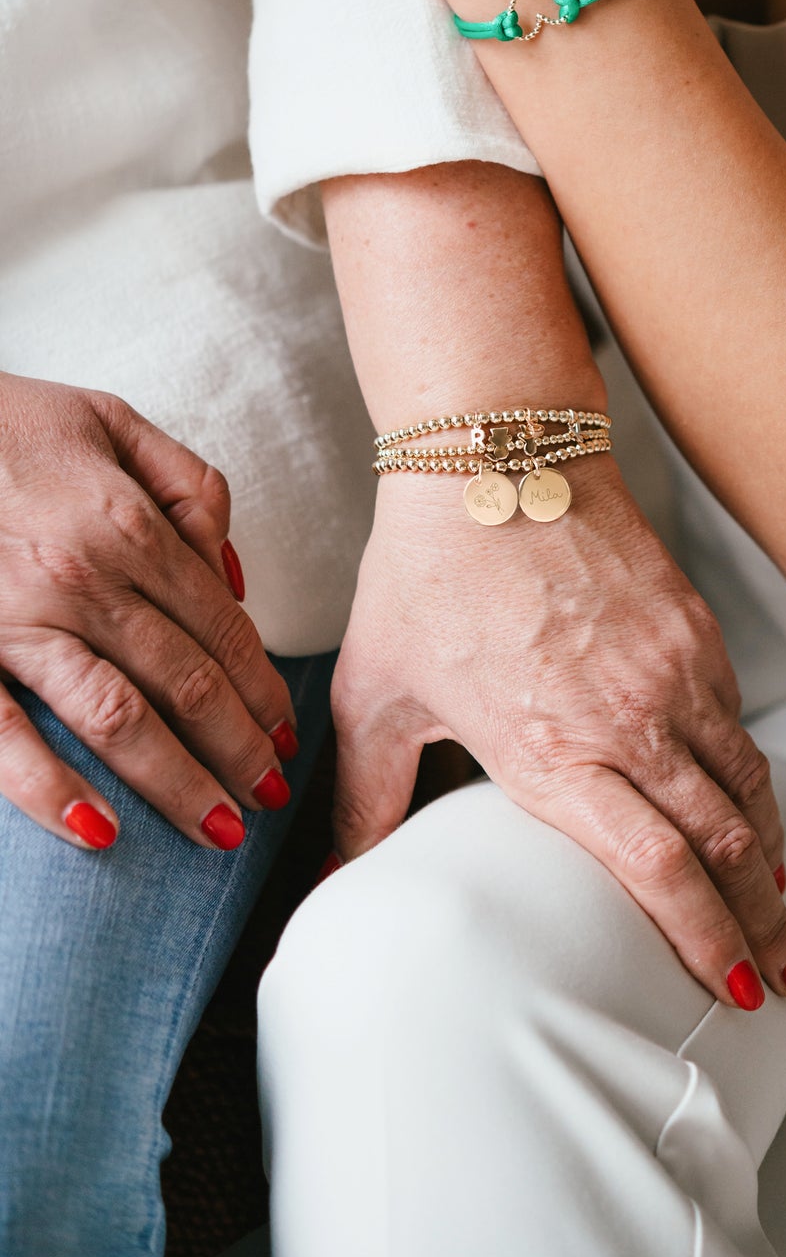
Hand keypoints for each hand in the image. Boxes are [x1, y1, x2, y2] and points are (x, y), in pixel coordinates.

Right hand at [0, 375, 296, 850]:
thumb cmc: (7, 425)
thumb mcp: (113, 424)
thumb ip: (191, 489)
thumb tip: (237, 576)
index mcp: (129, 525)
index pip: (222, 628)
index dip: (263, 691)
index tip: (287, 739)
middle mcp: (83, 579)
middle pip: (186, 683)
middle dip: (238, 750)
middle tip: (269, 801)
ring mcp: (17, 621)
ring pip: (117, 720)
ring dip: (175, 783)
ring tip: (217, 832)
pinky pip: (3, 734)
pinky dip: (49, 789)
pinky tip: (98, 833)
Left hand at [331, 461, 785, 1009]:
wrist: (494, 458)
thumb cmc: (425, 576)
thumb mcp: (376, 695)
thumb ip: (364, 799)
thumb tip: (331, 875)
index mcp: (554, 751)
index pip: (659, 872)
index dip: (706, 940)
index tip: (734, 994)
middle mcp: (631, 720)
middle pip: (726, 844)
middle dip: (763, 926)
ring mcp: (675, 671)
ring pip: (749, 785)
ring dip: (771, 858)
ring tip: (781, 911)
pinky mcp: (696, 628)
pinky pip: (737, 721)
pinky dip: (749, 778)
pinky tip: (744, 809)